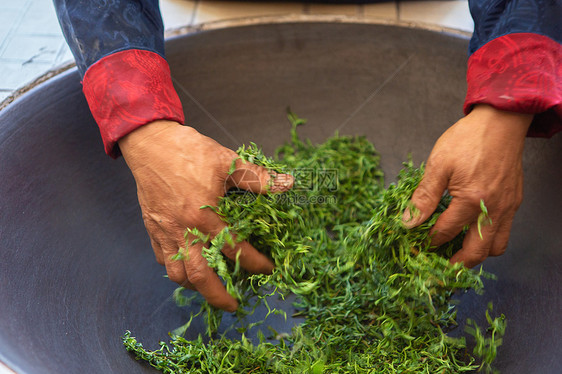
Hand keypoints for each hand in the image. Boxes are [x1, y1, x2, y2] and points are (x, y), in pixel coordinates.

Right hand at [118, 120, 292, 310]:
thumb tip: (287, 183)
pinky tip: (185, 265)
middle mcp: (184, 230)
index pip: (234, 249)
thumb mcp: (227, 161)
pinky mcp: (152, 227)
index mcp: (204, 216)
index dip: (254, 262)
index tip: (267, 269)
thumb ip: (257, 178)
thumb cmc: (189, 151)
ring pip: (177, 273)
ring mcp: (165, 231)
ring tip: (209, 288)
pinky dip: (174, 268)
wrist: (151, 142)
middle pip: (200, 276)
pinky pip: (162, 258)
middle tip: (233, 305)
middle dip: (218, 296)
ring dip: (195, 286)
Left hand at [402, 105, 532, 267]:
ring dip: (476, 255)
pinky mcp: (514, 202)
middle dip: (455, 264)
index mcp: (471, 200)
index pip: (446, 232)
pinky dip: (489, 240)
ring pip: (496, 247)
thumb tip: (410, 222)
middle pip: (476, 252)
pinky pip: (505, 232)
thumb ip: (424, 196)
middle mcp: (493, 209)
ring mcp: (507, 207)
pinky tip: (473, 232)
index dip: (429, 242)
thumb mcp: (438, 164)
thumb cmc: (468, 139)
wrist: (500, 121)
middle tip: (438, 267)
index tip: (417, 248)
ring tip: (456, 252)